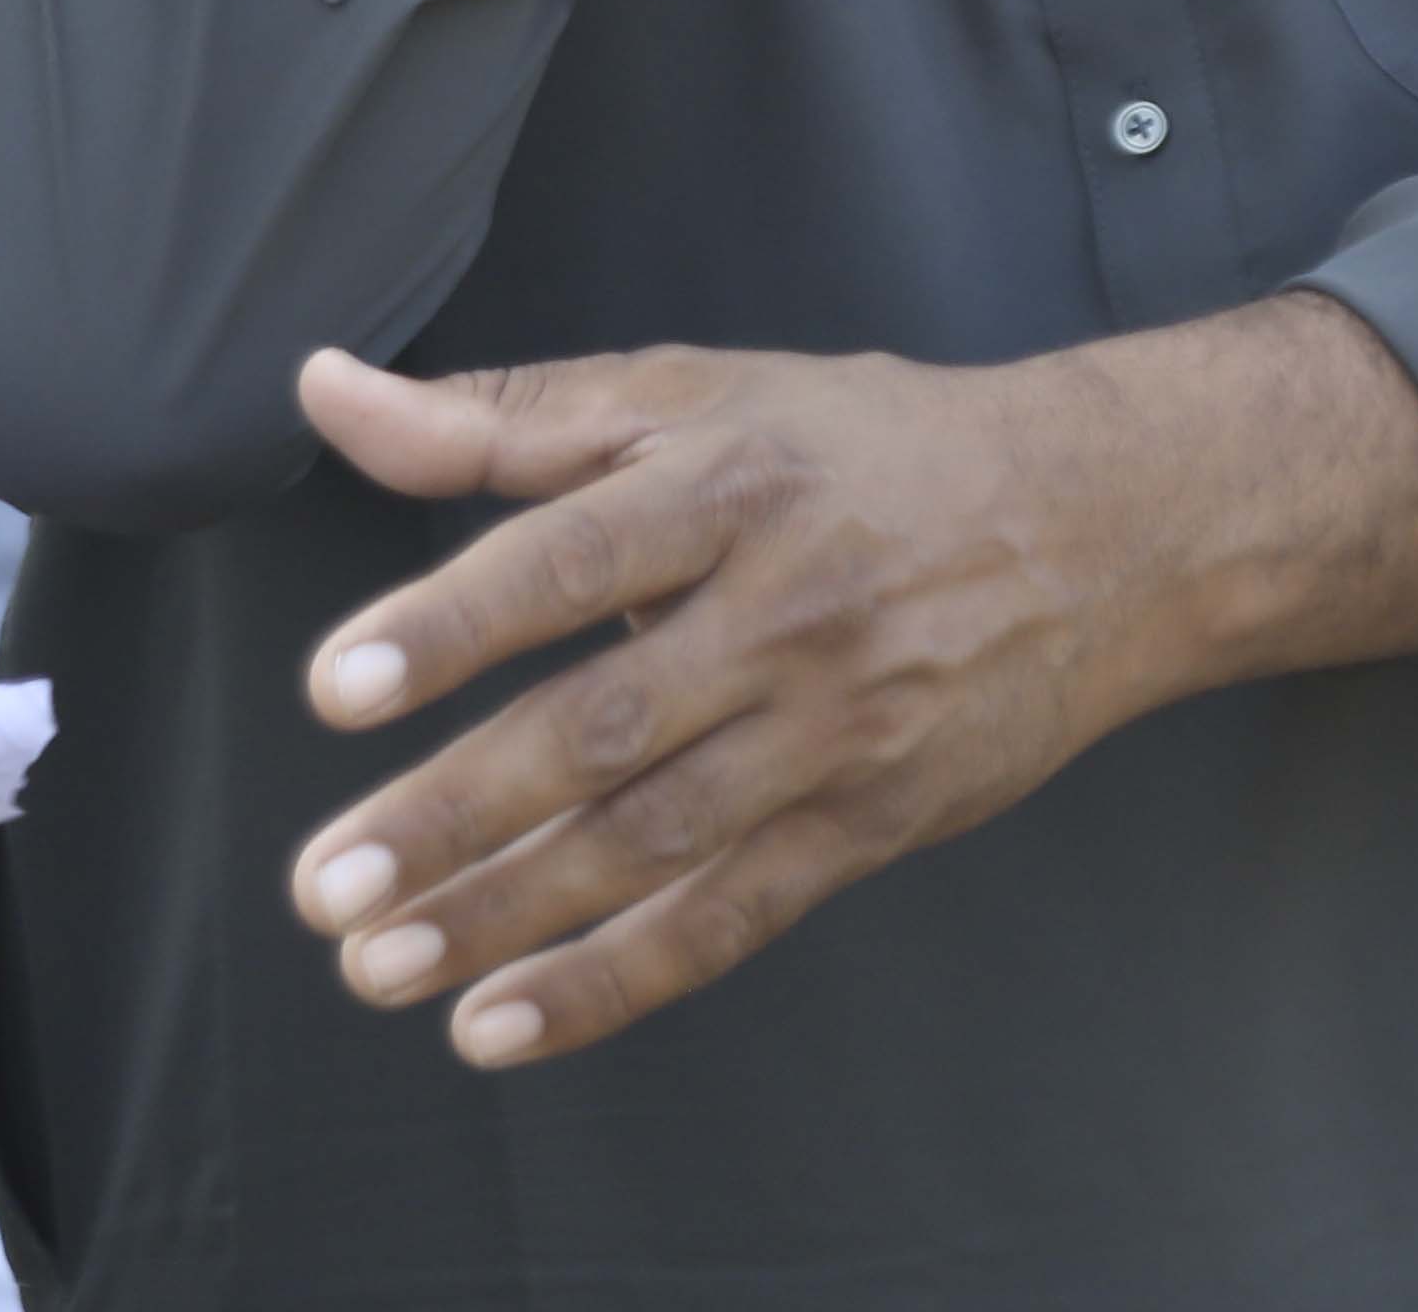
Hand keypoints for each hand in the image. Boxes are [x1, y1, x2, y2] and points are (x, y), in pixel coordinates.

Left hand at [271, 338, 1233, 1070]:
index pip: (576, 557)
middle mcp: (785, 609)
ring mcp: (833, 728)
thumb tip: (324, 394)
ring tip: (376, 964)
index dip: (454, 624)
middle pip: (604, 724)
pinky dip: (613, 981)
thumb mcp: (693, 395)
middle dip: (455, 813)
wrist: (1093, 523)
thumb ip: (500, 415)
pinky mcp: (869, 822)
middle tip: (325, 883)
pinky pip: (729, 918)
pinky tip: (500, 1022)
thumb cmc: (860, 448)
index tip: (337, 689)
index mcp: (732, 483)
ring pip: (654, 838)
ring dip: (507, 913)